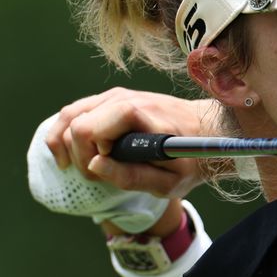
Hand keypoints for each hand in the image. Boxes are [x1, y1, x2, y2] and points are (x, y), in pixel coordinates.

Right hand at [45, 88, 226, 199]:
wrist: (210, 131)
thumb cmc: (192, 159)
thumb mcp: (170, 181)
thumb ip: (131, 176)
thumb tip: (94, 165)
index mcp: (137, 114)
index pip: (87, 130)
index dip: (88, 156)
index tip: (107, 171)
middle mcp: (122, 98)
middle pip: (74, 123)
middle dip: (77, 154)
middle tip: (96, 176)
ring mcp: (116, 95)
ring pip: (69, 114)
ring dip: (66, 144)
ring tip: (80, 167)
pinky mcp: (113, 99)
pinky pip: (77, 111)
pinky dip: (68, 133)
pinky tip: (73, 154)